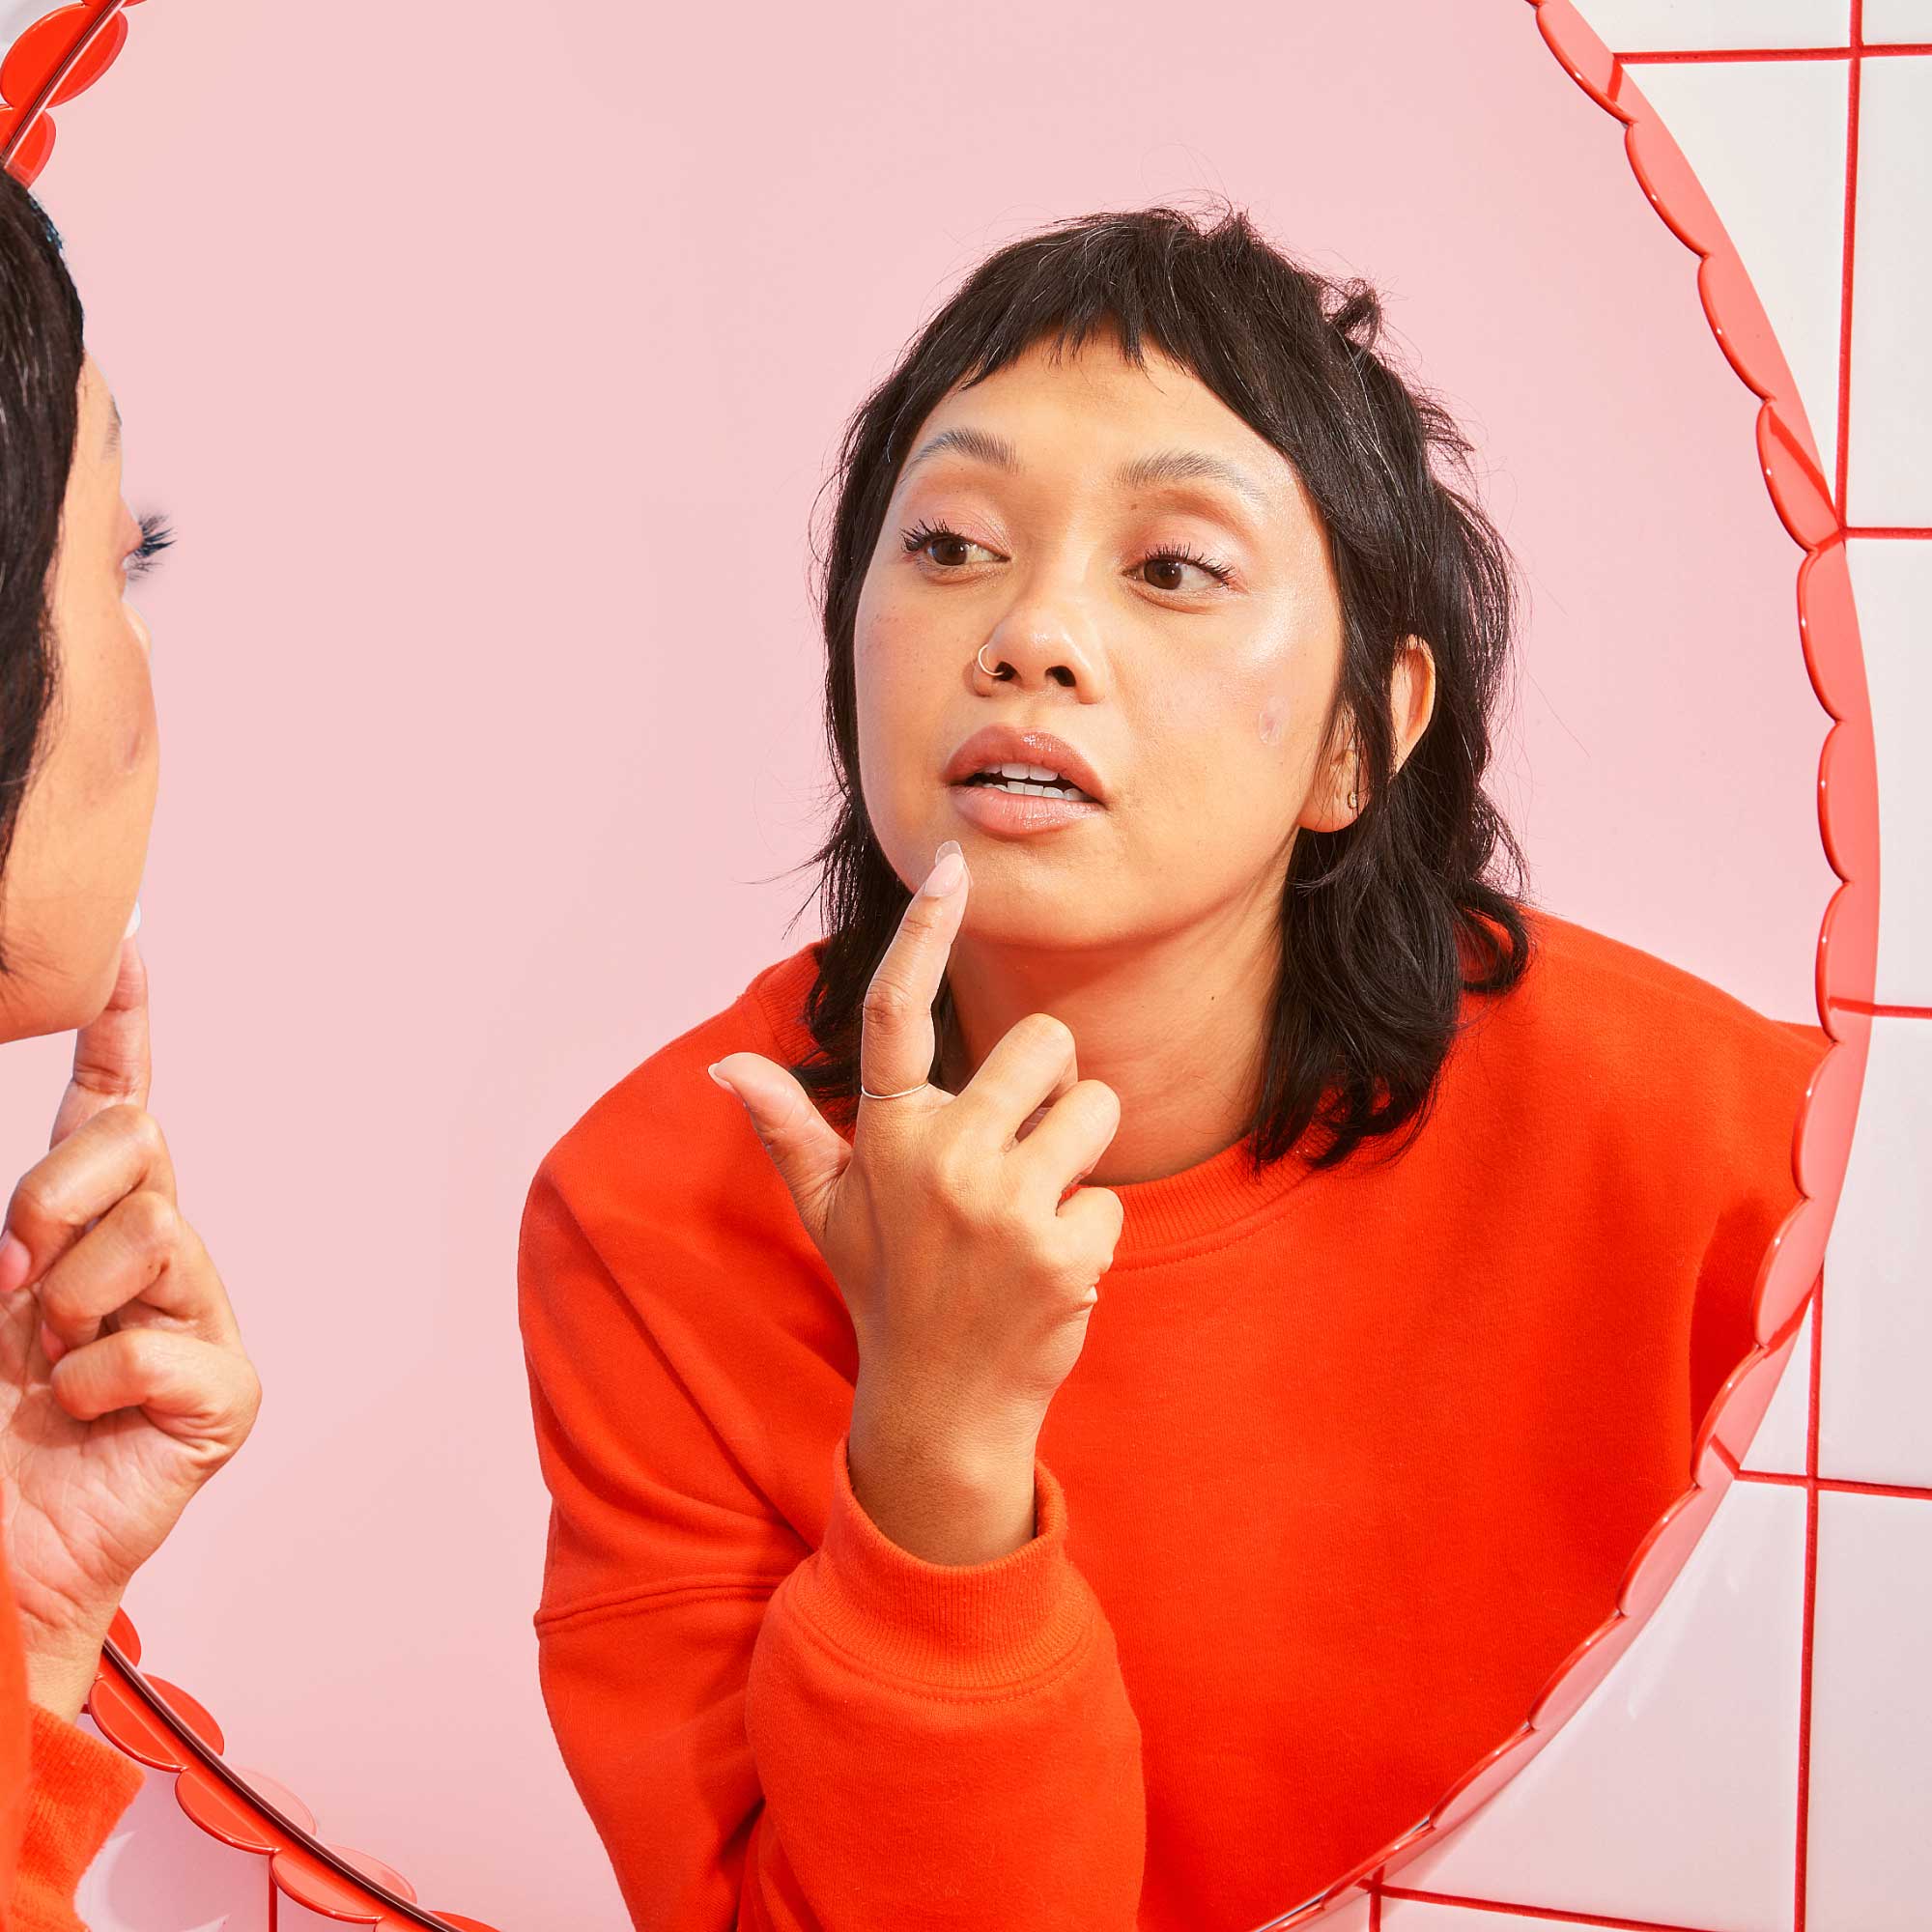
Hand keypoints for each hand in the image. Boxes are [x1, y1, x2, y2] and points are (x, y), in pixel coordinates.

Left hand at [0, 934, 260, 1720]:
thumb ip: (17, 1240)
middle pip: (138, 1143)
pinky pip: (158, 1343)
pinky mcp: (224, 1387)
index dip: (121, 1027)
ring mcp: (199, 1316)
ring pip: (151, 1234)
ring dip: (66, 1310)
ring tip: (48, 1367)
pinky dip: (95, 1382)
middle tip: (18, 1278)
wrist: (4, 1556)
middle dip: (57, 1196)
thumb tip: (23, 1226)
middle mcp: (155, 1254)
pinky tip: (84, 1415)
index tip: (120, 953)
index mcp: (90, 1226)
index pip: (113, 1108)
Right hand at [710, 841, 1122, 1560]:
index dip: (924, 930)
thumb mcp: (832, 1212)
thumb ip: (790, 1132)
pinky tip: (1049, 1271)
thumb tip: (723, 1069)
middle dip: (1047, 1092)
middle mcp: (941, 1157)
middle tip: (1011, 1162)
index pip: (896, 1011)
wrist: (943, 1408)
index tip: (952, 864)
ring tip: (1031, 1214)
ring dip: (1078, 1155)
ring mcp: (1003, 1205)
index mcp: (886, 1135)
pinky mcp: (1063, 1249)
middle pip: (1047, 1043)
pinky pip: (1114, 1194)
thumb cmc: (890, 1291)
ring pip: (1097, 1106)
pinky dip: (1093, 1231)